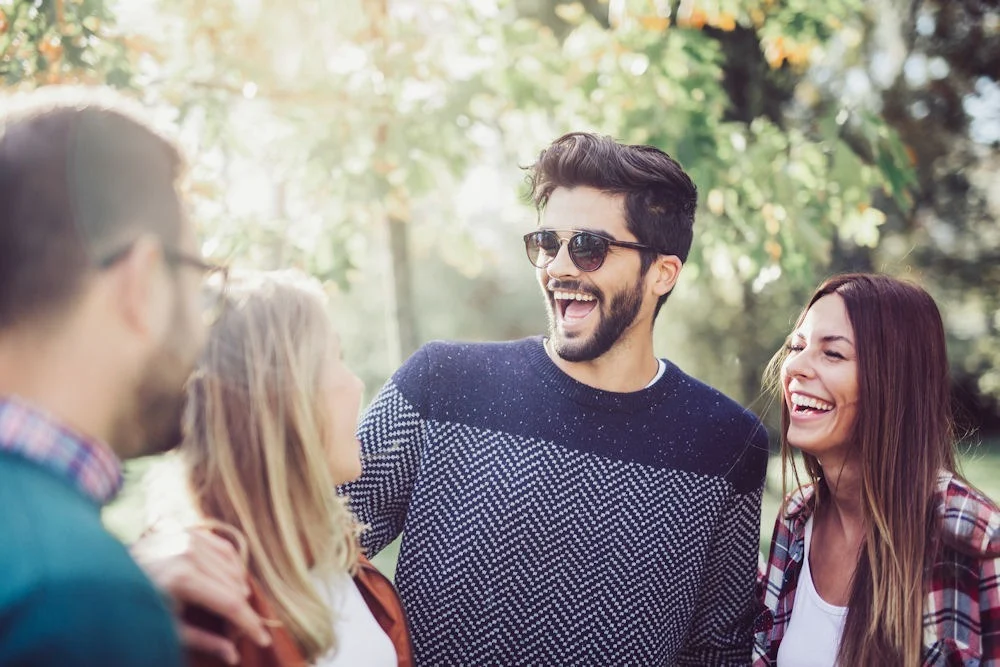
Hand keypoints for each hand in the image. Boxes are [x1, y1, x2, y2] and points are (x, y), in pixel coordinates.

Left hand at [132, 526, 270, 664]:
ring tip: (227, 612)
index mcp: (182, 579)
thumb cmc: (136, 608)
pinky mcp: (190, 530)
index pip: (231, 603)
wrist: (104, 576)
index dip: (250, 624)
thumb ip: (203, 641)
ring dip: (238, 592)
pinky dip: (232, 569)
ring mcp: (190, 538)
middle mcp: (189, 553)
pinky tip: (227, 585)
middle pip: (236, 586)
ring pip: (235, 568)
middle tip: (230, 633)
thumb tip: (233, 656)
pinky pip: (226, 550)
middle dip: (240, 613)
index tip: (263, 640)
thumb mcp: (167, 629)